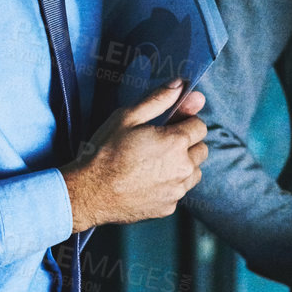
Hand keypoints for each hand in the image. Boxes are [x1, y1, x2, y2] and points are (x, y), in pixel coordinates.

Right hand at [60, 80, 207, 231]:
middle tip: (162, 144)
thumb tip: (181, 84)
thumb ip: (158, 99)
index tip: (170, 126)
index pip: (200, 126)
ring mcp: (178, 189)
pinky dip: (172, 184)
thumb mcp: (127, 117)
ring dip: (184, 165)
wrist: (90, 192)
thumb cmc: (105, 152)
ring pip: (195, 172)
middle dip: (187, 144)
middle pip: (201, 149)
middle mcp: (183, 167)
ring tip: (156, 163)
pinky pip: (180, 190)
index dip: (185, 123)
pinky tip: (150, 180)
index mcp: (176, 142)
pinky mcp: (170, 206)